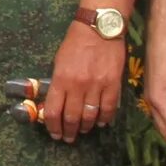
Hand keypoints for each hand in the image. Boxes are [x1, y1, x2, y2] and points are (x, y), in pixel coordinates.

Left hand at [40, 15, 127, 143]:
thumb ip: (58, 83)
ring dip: (85, 128)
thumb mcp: (59, 61)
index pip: (53, 111)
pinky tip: (100, 123)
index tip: (54, 133)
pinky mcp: (113, 85)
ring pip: (90, 117)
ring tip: (83, 131)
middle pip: (72, 118)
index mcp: (61, 79)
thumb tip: (56, 103)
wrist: (99, 27)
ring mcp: (97, 86)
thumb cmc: (75, 42)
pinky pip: (108, 109)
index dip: (53, 127)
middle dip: (68, 131)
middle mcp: (78, 86)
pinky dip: (104, 119)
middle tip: (68, 137)